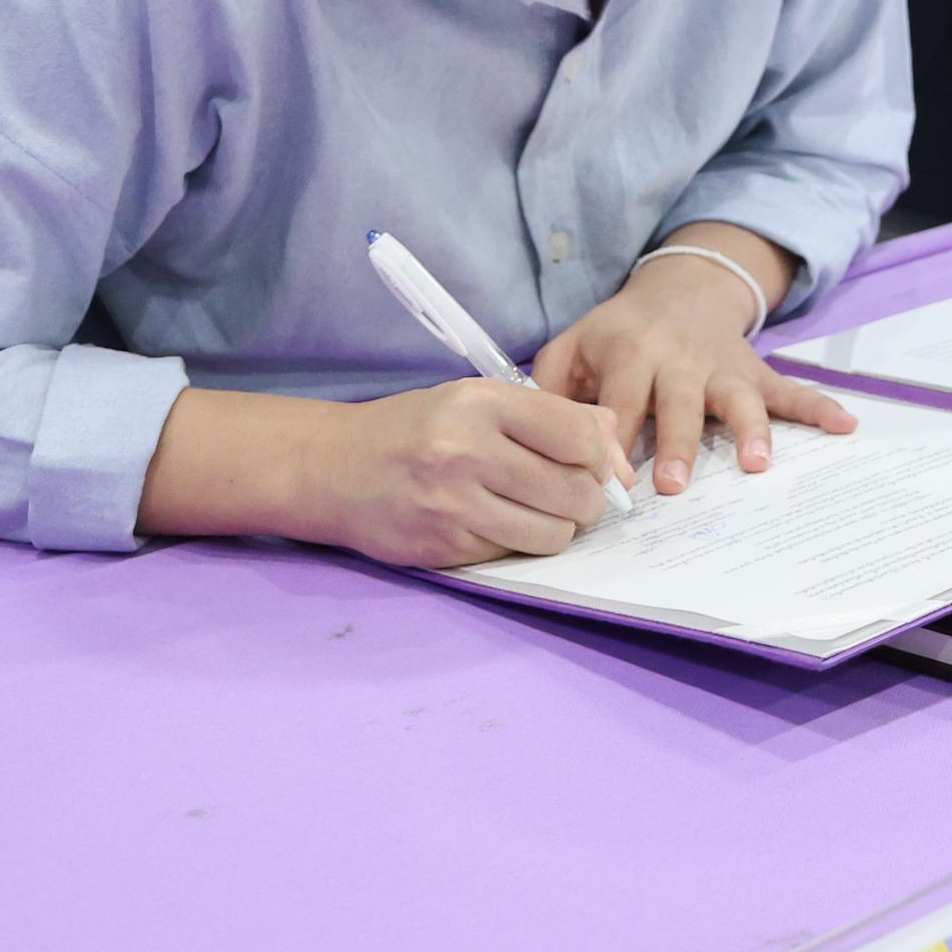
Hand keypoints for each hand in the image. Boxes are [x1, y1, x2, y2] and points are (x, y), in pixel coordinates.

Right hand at [309, 378, 631, 569]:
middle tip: (573, 494)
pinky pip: (512, 553)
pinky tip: (498, 523)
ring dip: (559, 527)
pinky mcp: (441, 547)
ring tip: (540, 511)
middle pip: (575, 491)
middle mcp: (466, 452)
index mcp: (481, 403)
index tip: (592, 461)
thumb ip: (553, 416)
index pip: (579, 435)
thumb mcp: (479, 399)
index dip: (599, 454)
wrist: (334, 468)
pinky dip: (518, 542)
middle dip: (588, 498)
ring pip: (552, 533)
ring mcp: (452, 505)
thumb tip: (617, 448)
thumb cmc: (417, 427)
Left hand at [531, 232, 853, 495]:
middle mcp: (679, 360)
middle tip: (674, 486)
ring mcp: (722, 366)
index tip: (608, 487)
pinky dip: (819, 407)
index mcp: (629, 353)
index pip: (618, 405)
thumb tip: (536, 440)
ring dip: (750, 429)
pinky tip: (846, 425)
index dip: (612, 446)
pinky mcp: (754, 371)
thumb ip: (549, 390)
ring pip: (738, 399)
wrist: (682, 286)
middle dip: (678, 445)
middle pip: (679, 405)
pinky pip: (790, 389)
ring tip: (756, 463)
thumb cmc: (618, 332)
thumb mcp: (572, 346)